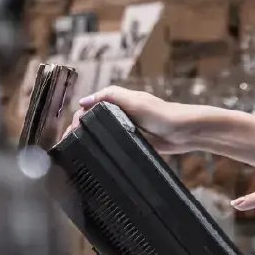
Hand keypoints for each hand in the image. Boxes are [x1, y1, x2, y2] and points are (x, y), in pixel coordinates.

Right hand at [64, 85, 208, 154]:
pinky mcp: (134, 143)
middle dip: (79, 131)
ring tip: (76, 152)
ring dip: (89, 141)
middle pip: (94, 121)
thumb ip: (109, 96)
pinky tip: (95, 158)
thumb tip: (83, 101)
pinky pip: (115, 146)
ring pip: (102, 134)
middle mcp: (121, 114)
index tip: (70, 131)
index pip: (91, 107)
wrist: (184, 132)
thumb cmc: (161, 113)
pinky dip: (103, 149)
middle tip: (69, 144)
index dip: (79, 117)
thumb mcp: (134, 101)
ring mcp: (127, 129)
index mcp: (119, 102)